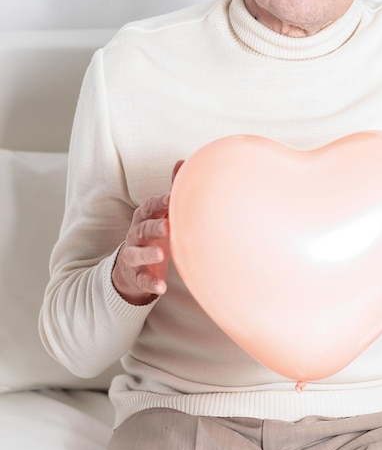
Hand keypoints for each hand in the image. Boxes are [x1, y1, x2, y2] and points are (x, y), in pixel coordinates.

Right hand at [111, 161, 182, 304]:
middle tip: (168, 227)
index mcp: (145, 217)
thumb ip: (171, 191)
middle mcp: (136, 234)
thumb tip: (182, 162)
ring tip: (161, 255)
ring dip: (148, 254)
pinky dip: (150, 283)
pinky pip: (142, 279)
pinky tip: (161, 288)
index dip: (160, 203)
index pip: (150, 207)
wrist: (130, 268)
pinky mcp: (135, 275)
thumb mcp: (161, 214)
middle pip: (142, 228)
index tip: (172, 199)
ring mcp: (133, 255)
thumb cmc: (152, 235)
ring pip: (137, 253)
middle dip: (154, 226)